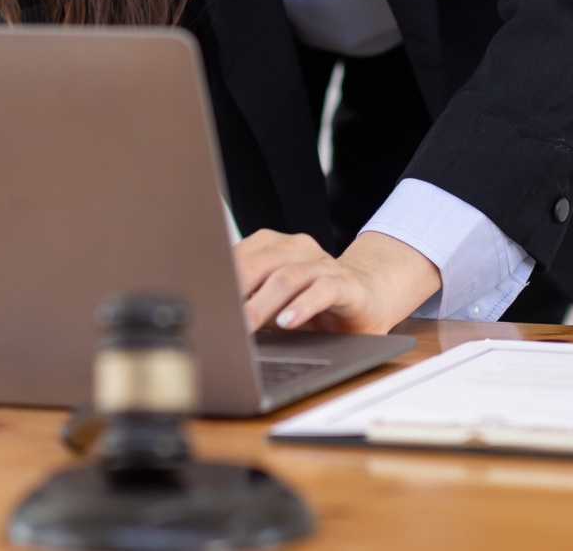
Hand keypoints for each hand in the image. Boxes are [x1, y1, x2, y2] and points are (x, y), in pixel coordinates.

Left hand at [233, 229, 439, 334]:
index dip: (222, 277)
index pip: (241, 256)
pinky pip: (322, 290)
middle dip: (237, 292)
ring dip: (264, 303)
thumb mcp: (276, 303)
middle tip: (221, 318)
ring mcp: (323, 264)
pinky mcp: (346, 284)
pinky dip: (302, 306)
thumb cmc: (315, 302)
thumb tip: (215, 321)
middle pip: (259, 265)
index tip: (205, 300)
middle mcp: (299, 250)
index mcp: (277, 247)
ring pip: (287, 277)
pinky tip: (287, 321)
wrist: (368, 297)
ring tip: (248, 325)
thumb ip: (251, 303)